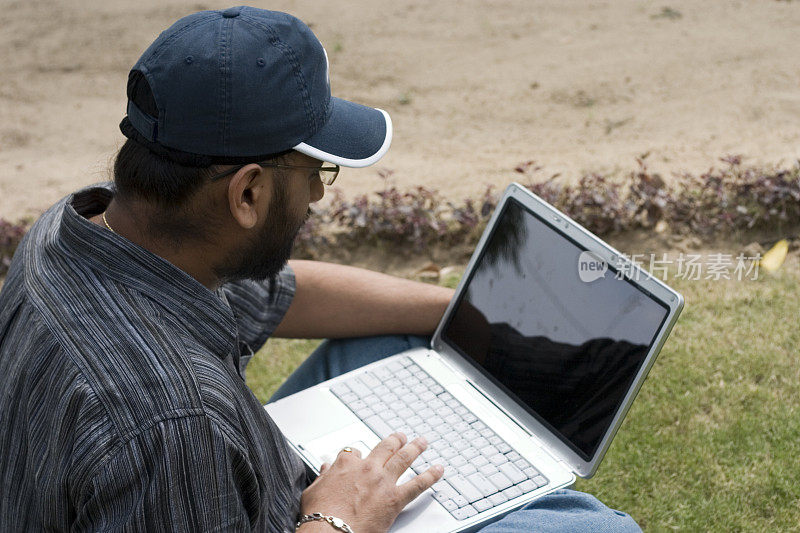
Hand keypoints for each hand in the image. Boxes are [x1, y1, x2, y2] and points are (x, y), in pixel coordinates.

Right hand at [298, 433, 443, 532]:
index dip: (359, 456)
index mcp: (346, 464)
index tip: (360, 458)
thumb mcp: (314, 490)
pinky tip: (438, 470)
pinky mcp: (394, 498)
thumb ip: (324, 476)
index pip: (355, 453)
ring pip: (404, 458)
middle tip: (402, 437)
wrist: (329, 531)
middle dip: (396, 440)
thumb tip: (326, 467)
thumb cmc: (319, 515)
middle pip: (385, 447)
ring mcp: (382, 482)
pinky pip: (417, 484)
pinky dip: (430, 476)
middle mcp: (367, 468)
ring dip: (415, 448)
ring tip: (422, 443)